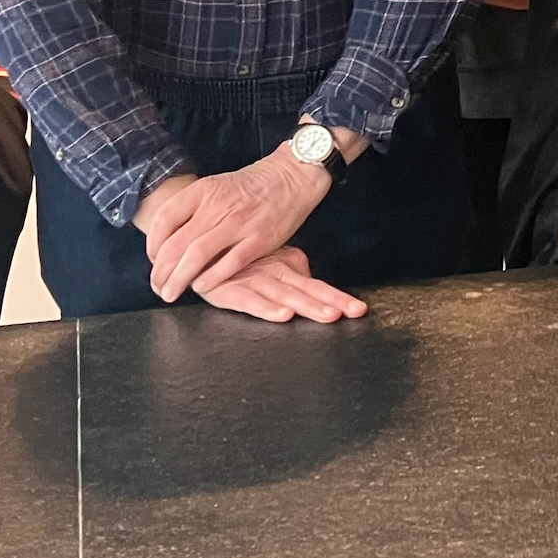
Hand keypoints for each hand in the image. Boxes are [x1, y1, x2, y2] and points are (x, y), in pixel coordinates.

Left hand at [138, 154, 324, 301]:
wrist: (291, 177)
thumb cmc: (251, 186)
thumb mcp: (216, 186)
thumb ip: (193, 209)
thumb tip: (169, 240)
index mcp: (203, 191)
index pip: (164, 220)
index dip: (152, 245)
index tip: (153, 259)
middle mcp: (217, 206)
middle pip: (177, 244)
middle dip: (161, 271)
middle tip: (157, 285)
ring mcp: (238, 224)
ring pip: (197, 256)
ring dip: (179, 279)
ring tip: (171, 292)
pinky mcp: (258, 240)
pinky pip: (229, 264)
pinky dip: (211, 279)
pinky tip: (201, 287)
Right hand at [194, 243, 365, 323]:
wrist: (198, 242)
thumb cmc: (239, 257)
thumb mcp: (272, 261)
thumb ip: (293, 270)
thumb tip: (313, 281)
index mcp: (284, 271)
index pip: (316, 286)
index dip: (337, 297)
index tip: (358, 309)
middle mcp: (271, 277)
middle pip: (306, 292)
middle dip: (330, 303)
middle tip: (352, 312)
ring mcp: (250, 283)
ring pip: (283, 297)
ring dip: (307, 307)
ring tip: (329, 315)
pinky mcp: (227, 291)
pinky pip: (248, 301)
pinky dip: (265, 308)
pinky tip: (282, 315)